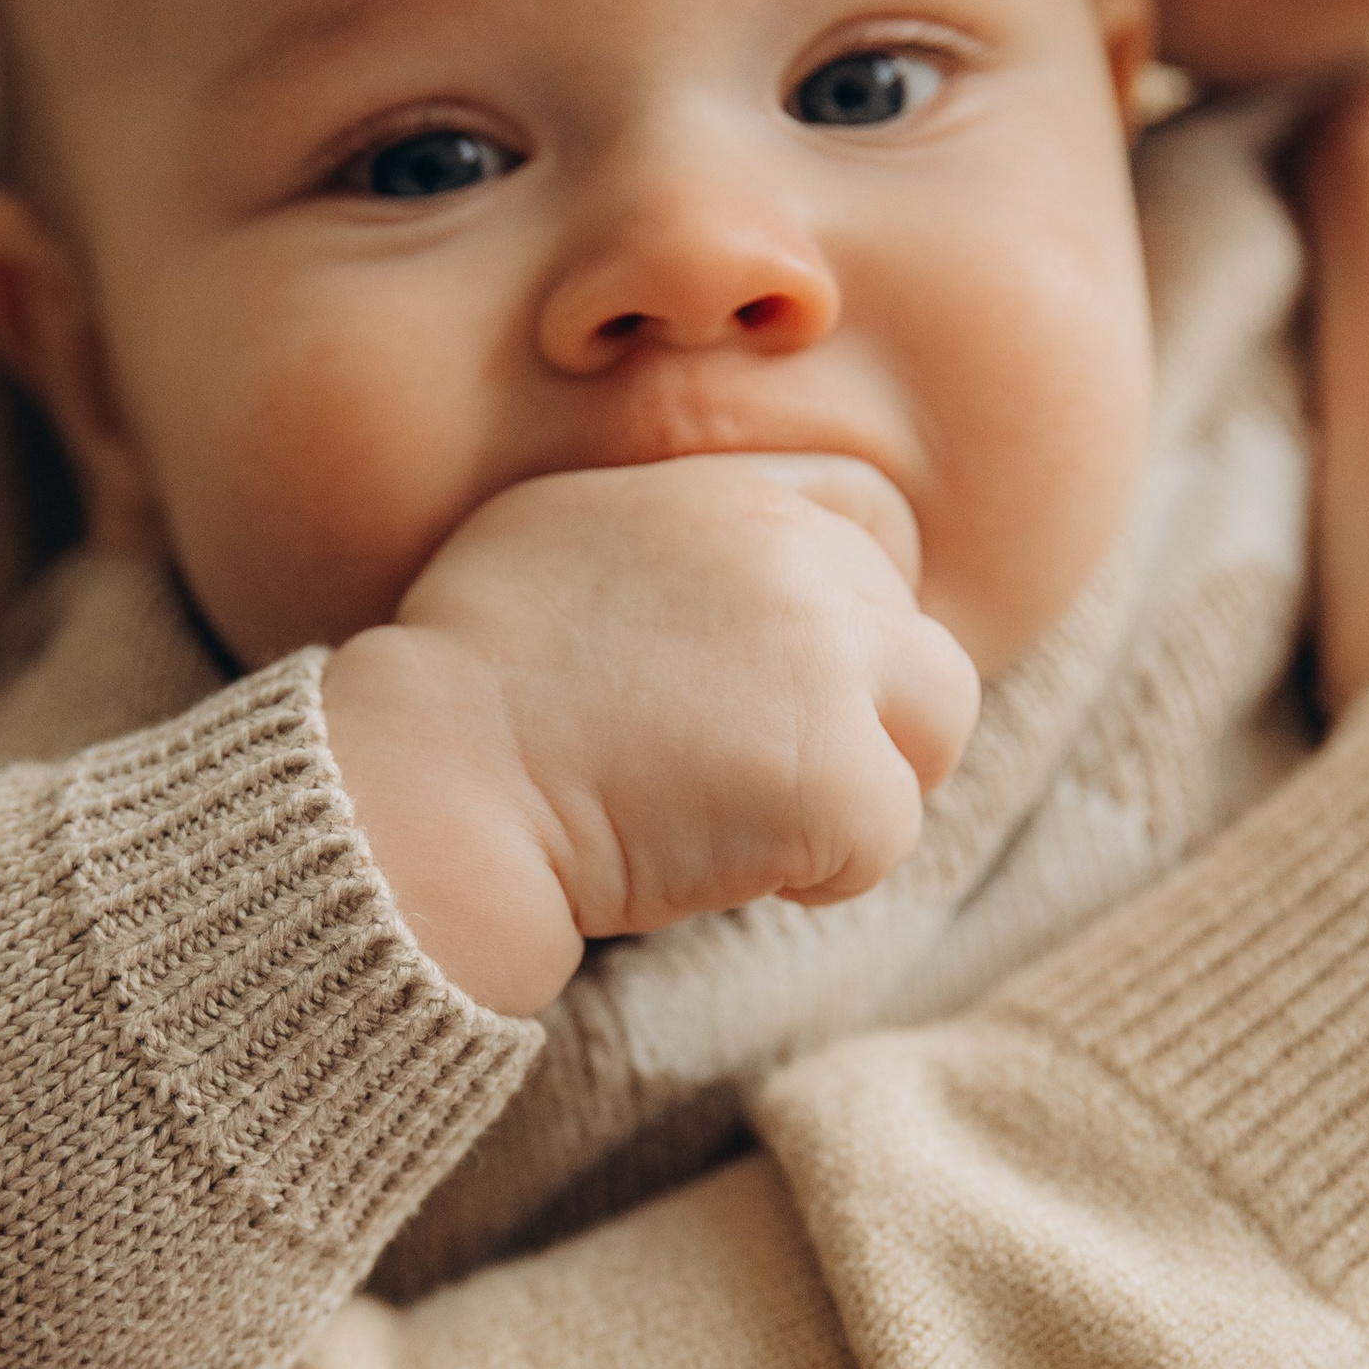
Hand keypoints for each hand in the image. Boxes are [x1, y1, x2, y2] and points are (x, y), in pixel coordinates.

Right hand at [322, 455, 980, 1017]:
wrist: (429, 786)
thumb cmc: (464, 688)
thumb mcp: (556, 538)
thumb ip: (665, 533)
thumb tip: (727, 571)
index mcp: (731, 495)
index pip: (875, 520)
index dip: (855, 609)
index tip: (791, 680)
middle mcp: (794, 559)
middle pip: (914, 633)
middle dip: (859, 713)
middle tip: (754, 777)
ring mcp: (825, 665)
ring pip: (938, 721)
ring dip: (868, 780)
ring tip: (752, 819)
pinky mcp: (837, 778)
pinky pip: (885, 838)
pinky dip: (819, 873)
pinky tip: (718, 864)